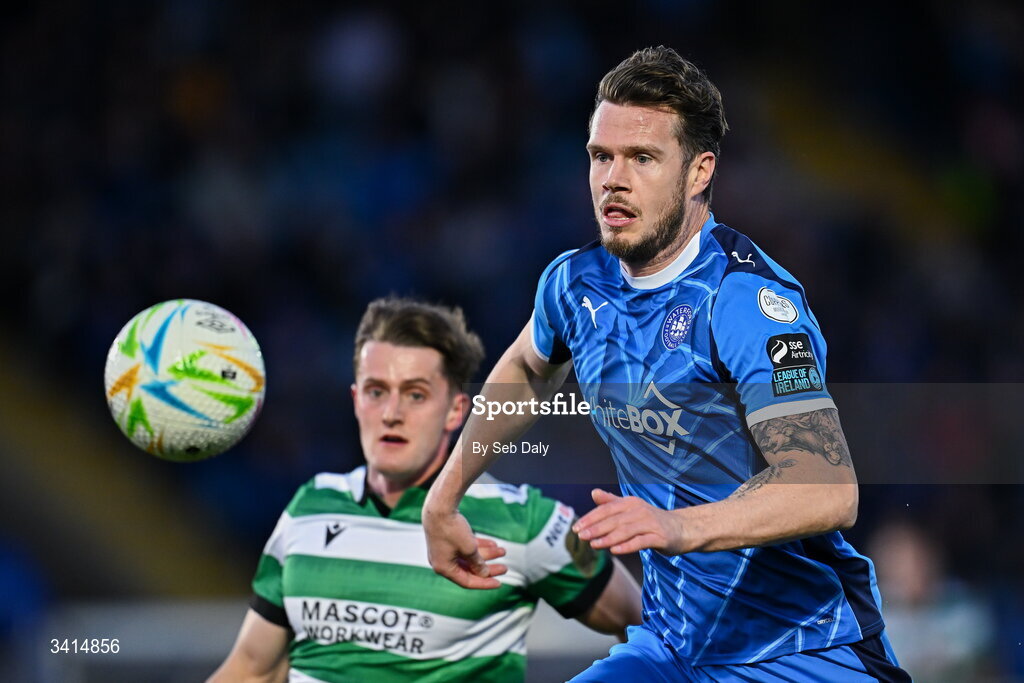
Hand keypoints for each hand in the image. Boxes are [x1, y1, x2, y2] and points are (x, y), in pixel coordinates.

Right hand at [422, 507, 506, 588]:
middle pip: (469, 569)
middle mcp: (442, 561)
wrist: (439, 506)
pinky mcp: (447, 538)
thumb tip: (484, 573)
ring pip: (469, 556)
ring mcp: (444, 549)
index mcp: (444, 568)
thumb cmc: (452, 529)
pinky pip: (465, 546)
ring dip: (486, 554)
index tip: (499, 583)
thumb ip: (478, 564)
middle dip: (488, 568)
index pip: (467, 581)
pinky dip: (479, 546)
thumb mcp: (469, 549)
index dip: (484, 583)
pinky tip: (493, 543)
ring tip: (502, 551)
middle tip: (505, 568)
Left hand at [573, 489, 687, 555]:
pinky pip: (641, 542)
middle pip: (614, 520)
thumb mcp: (632, 509)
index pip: (606, 509)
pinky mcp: (660, 537)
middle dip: (596, 528)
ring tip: (594, 544)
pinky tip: (615, 550)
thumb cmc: (652, 520)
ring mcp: (650, 523)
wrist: (683, 528)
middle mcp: (640, 510)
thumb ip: (612, 502)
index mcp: (630, 503)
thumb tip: (593, 493)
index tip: (576, 528)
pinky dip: (627, 546)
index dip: (591, 518)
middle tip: (580, 536)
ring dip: (608, 538)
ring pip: (625, 531)